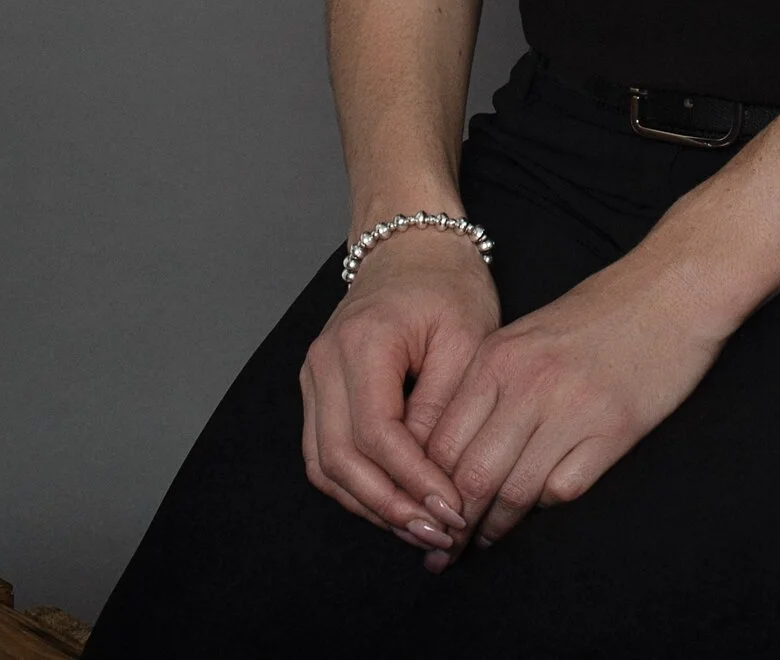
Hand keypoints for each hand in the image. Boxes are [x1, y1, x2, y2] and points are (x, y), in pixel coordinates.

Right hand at [299, 230, 501, 569]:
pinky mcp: (317, 388)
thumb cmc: (447, 284)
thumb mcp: (466, 338)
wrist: (413, 245)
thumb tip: (431, 476)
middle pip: (341, 458)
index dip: (415, 482)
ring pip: (325, 464)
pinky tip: (394, 505)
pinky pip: (323, 453)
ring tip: (419, 530)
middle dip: (391, 507)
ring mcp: (313, 375)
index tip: (453, 510)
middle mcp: (325, 361)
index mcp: (363, 341)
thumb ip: (443, 407)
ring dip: (370, 506)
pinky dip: (354, 487)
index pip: (378, 435)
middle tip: (438, 534)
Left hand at [411, 247, 729, 557]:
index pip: (441, 442)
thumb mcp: (530, 333)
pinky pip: (563, 491)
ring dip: (493, 528)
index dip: (426, 489)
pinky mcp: (612, 430)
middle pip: (469, 476)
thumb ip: (493, 384)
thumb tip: (456, 453)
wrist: (674, 286)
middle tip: (444, 550)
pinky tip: (540, 508)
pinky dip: (546, 506)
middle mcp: (526, 383)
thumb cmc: (601, 310)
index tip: (422, 514)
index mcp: (498, 357)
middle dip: (452, 522)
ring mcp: (570, 408)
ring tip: (482, 544)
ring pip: (512, 493)